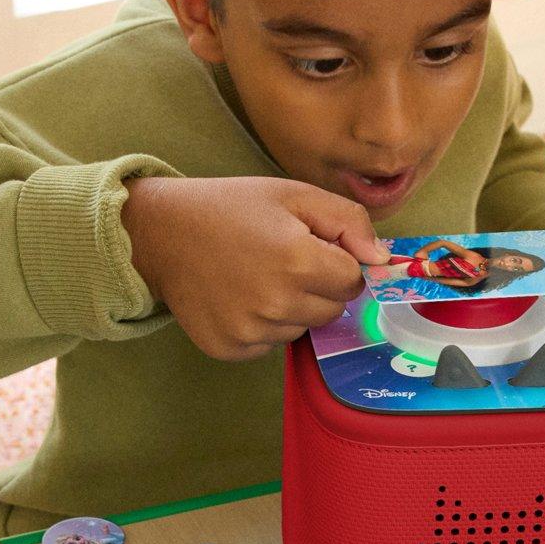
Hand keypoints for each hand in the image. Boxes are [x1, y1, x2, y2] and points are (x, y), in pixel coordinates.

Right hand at [121, 175, 388, 361]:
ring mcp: (251, 331)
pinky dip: (264, 325)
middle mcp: (276, 304)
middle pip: (332, 309)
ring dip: (292, 307)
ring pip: (302, 328)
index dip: (337, 261)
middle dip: (319, 286)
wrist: (163, 232)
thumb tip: (381, 260)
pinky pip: (270, 344)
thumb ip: (348, 221)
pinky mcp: (230, 348)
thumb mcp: (294, 195)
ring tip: (258, 276)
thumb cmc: (232, 208)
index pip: (353, 280)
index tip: (311, 246)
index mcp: (298, 261)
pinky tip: (240, 296)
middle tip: (283, 260)